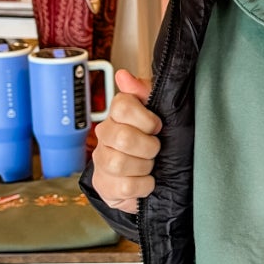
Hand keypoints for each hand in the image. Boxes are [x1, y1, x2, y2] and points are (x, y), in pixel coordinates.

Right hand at [91, 69, 160, 214]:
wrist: (151, 177)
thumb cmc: (154, 141)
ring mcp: (102, 160)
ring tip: (149, 166)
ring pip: (119, 163)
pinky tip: (146, 181)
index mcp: (118, 114)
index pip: (122, 105)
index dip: (146, 119)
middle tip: (155, 149)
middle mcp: (105, 134)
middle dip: (148, 147)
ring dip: (144, 167)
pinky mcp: (105, 184)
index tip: (158, 126)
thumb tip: (124, 76)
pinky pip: (125, 186)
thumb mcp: (160, 114)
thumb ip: (146, 93)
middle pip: (122, 137)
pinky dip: (143, 186)